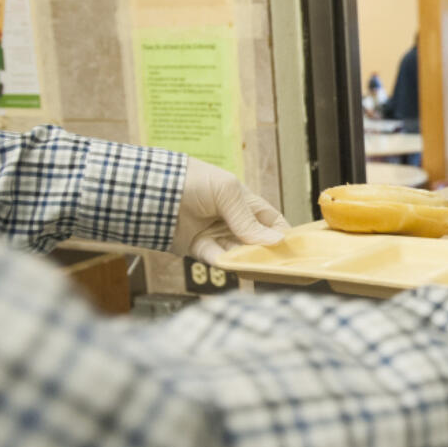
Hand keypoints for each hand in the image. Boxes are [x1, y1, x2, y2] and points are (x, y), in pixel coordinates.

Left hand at [169, 157, 289, 264]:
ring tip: (257, 266)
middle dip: (267, 253)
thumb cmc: (193, 180)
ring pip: (239, 253)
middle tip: (279, 266)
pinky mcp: (198, 248)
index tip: (295, 250)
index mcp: (245, 203)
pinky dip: (225, 263)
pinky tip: (233, 263)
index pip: (273, 222)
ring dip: (247, 260)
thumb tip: (276, 241)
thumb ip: (248, 221)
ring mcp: (216, 235)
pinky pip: (217, 259)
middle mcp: (233, 221)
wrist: (152, 187)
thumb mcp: (227, 194)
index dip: (284, 235)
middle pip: (258, 243)